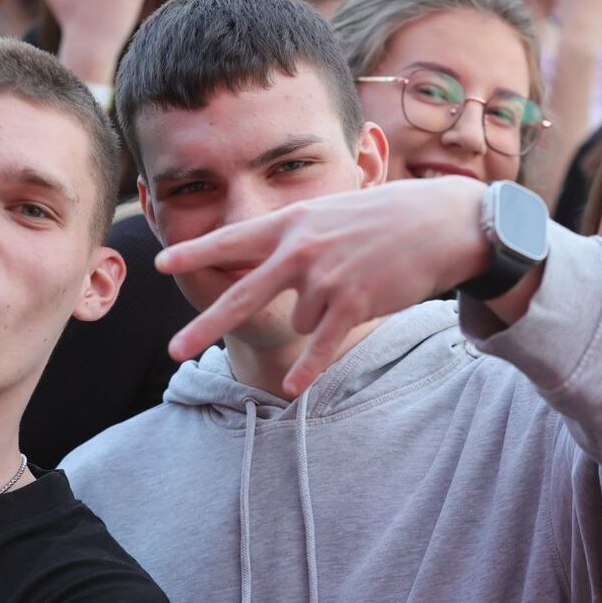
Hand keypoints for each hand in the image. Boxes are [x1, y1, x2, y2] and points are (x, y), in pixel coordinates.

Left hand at [155, 179, 488, 395]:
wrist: (440, 222)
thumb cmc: (384, 217)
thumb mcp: (330, 214)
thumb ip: (295, 238)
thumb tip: (268, 272)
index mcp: (292, 223)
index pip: (234, 240)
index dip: (196, 253)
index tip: (161, 264)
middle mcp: (302, 249)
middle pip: (241, 295)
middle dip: (204, 326)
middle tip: (172, 351)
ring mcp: (326, 277)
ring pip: (299, 319)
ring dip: (322, 312)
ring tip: (357, 282)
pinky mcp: (353, 303)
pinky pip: (319, 344)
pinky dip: (307, 368)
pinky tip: (291, 389)